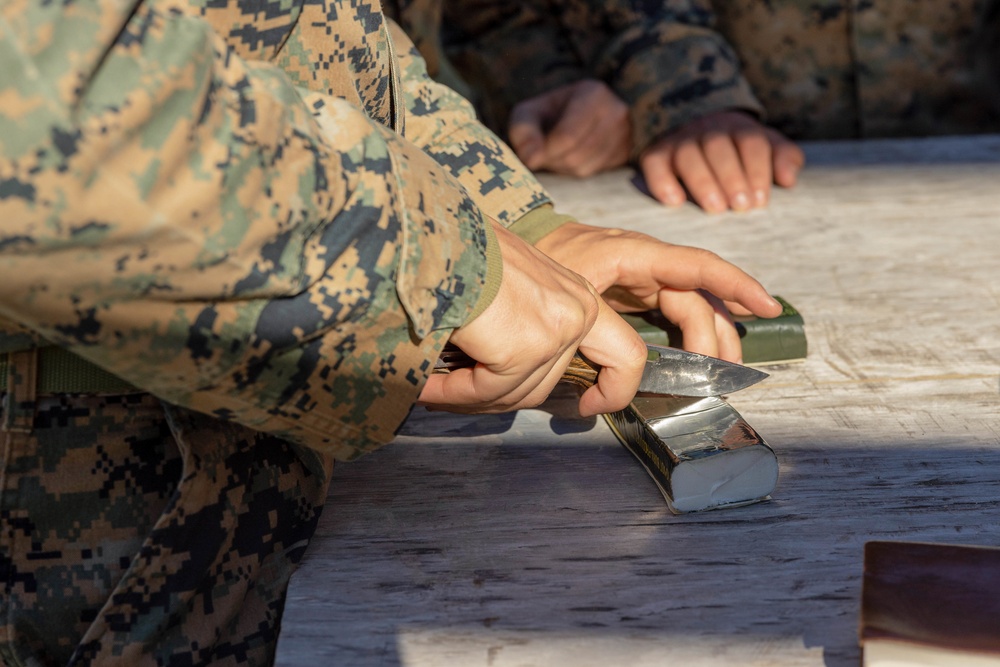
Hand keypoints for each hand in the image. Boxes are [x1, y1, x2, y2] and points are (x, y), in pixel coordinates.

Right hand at [418, 223, 647, 416]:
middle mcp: (578, 310)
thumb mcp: (508, 286)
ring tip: (432, 386)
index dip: (611, 388)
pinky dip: (452, 393)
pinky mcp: (524, 347)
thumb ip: (525, 327)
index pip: (615, 355)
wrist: (431, 230)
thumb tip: (507, 381)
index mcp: (578, 295)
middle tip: (455, 391)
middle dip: (496, 395)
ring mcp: (555, 330)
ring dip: (468, 397)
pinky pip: (487, 390)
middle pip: (545, 383)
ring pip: (515, 393)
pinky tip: (427, 386)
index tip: (590, 406)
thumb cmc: (457, 249)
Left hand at [508, 79, 630, 177]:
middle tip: (542, 151)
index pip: (568, 136)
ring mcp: (625, 136)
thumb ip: (524, 132)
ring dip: (562, 167)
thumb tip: (531, 160)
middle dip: (552, 160)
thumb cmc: (548, 113)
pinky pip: (593, 174)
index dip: (545, 151)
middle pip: (575, 156)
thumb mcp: (528, 113)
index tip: (531, 155)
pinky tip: (571, 156)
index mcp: (594, 94)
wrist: (574, 114)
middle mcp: (616, 114)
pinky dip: (576, 170)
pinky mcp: (624, 155)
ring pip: (583, 168)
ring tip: (556, 152)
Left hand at [534, 222, 783, 362]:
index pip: (697, 266)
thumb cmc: (539, 258)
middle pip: (699, 300)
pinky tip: (700, 357)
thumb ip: (593, 333)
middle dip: (718, 338)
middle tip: (722, 379)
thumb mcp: (565, 292)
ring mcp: (643, 277)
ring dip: (710, 341)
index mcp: (635, 254)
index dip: (736, 285)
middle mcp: (648, 263)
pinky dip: (690, 335)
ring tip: (719, 376)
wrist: (514, 245)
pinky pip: (673, 312)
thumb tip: (608, 388)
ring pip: (691, 308)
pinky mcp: (635, 291)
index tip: (768, 307)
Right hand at [639, 110, 804, 212]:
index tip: (761, 201)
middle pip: (719, 148)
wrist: (692, 124)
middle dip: (732, 177)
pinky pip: (655, 163)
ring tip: (715, 208)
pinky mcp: (656, 152)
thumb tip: (789, 179)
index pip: (751, 142)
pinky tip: (674, 202)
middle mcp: (708, 129)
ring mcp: (680, 140)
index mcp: (739, 128)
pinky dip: (662, 181)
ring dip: (703, 181)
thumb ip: (782, 158)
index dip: (757, 170)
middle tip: (741, 207)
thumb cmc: (737, 149)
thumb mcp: (765, 146)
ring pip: (688, 155)